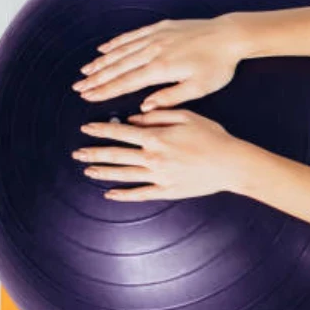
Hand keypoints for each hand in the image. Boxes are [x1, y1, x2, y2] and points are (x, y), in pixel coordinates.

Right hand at [72, 17, 241, 110]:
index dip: (105, 91)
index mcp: (161, 68)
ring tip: (85, 71)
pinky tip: (104, 48)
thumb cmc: (217, 66)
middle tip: (78, 88)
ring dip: (101, 62)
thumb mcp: (198, 88)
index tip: (88, 97)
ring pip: (121, 51)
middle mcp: (153, 50)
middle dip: (96, 78)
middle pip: (118, 67)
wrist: (229, 36)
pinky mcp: (161, 27)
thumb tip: (144, 107)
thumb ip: (170, 98)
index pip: (126, 82)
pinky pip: (132, 35)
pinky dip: (116, 43)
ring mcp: (156, 37)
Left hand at [72, 109, 245, 200]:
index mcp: (156, 137)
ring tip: (87, 170)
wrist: (231, 163)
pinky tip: (110, 194)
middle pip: (116, 155)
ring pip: (124, 174)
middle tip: (77, 153)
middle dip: (94, 153)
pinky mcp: (167, 191)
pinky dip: (123, 195)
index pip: (121, 132)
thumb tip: (134, 118)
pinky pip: (140, 194)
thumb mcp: (187, 116)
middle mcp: (153, 158)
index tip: (86, 128)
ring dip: (103, 172)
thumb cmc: (213, 136)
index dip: (102, 129)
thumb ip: (158, 115)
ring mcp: (158, 176)